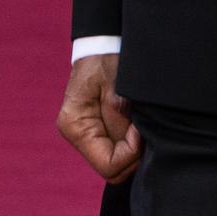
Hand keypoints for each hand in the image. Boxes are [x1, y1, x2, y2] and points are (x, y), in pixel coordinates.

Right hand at [57, 52, 141, 183]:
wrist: (100, 46)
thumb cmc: (106, 61)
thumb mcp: (116, 86)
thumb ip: (121, 117)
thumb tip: (134, 145)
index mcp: (75, 125)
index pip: (108, 165)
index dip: (130, 153)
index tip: (139, 130)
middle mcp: (76, 135)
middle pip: (113, 169)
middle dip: (133, 154)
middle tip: (142, 127)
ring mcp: (85, 135)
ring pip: (116, 164)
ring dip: (133, 150)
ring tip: (138, 124)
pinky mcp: (95, 132)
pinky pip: (116, 151)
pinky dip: (130, 145)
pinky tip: (134, 126)